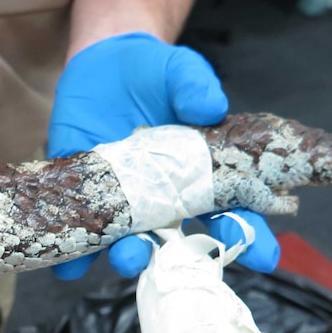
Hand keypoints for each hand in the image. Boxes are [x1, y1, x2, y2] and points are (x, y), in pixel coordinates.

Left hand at [47, 33, 279, 279]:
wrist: (105, 65)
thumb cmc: (157, 74)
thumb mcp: (180, 72)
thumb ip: (195, 86)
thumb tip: (210, 107)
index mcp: (200, 178)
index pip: (233, 213)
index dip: (249, 236)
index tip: (262, 256)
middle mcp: (162, 199)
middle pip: (180, 240)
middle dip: (185, 257)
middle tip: (184, 264)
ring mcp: (121, 200)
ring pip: (129, 241)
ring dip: (129, 256)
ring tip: (128, 258)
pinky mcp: (83, 191)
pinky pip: (78, 228)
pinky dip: (72, 255)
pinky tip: (68, 267)